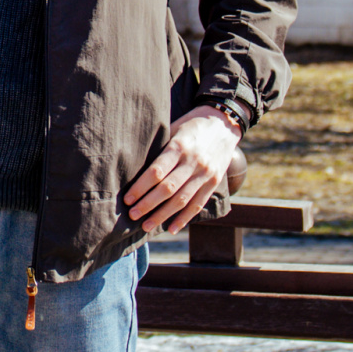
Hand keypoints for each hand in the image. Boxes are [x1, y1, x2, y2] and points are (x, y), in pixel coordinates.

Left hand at [122, 106, 240, 233]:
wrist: (225, 123)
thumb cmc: (191, 125)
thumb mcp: (173, 128)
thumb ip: (159, 147)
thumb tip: (133, 166)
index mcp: (179, 146)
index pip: (156, 172)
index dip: (140, 187)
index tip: (127, 199)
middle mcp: (193, 162)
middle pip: (167, 189)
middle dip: (148, 204)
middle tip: (132, 215)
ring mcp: (206, 174)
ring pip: (182, 200)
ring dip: (162, 215)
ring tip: (146, 226)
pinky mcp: (214, 182)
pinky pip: (198, 204)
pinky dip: (184, 218)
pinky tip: (171, 228)